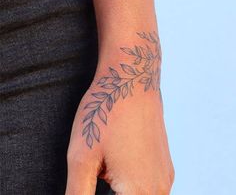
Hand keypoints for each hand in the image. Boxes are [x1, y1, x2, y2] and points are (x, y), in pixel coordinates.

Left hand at [65, 32, 173, 193]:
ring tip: (105, 161)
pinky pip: (146, 183)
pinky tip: (118, 156)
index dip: (94, 190)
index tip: (93, 174)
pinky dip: (130, 180)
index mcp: (139, 193)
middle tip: (97, 168)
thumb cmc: (106, 113)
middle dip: (107, 191)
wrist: (132, 80)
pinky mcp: (165, 162)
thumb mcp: (82, 158)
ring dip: (119, 188)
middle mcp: (159, 189)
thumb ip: (77, 194)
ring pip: (136, 194)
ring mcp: (165, 174)